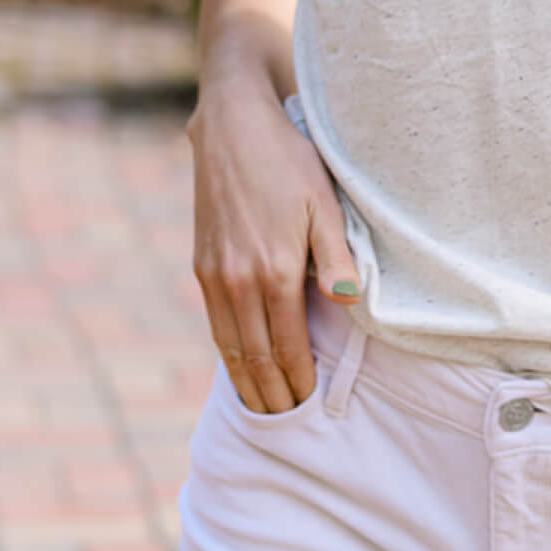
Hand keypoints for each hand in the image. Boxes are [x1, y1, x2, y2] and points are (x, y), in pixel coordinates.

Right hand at [187, 84, 361, 413]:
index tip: (311, 403)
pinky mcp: (202, 264)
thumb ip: (336, 253)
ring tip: (264, 408)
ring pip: (229, 346)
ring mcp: (215, 275)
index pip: (288, 345)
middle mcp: (239, 281)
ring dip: (246, 382)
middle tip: (289, 423)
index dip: (299, 379)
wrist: (233, 127)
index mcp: (275, 270)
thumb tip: (348, 300)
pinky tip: (239, 363)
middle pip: (255, 356)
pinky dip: (227, 352)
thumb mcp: (324, 200)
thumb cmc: (289, 158)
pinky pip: (215, 323)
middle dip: (272, 394)